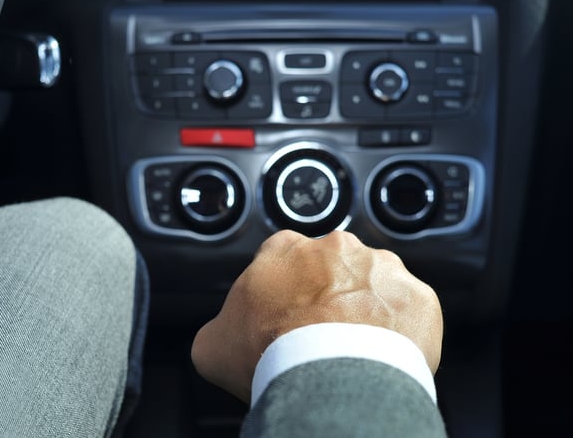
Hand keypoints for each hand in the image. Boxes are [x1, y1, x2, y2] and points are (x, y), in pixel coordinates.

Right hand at [191, 229, 442, 402]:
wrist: (327, 381)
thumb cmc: (269, 355)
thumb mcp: (213, 343)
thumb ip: (220, 325)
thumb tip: (223, 337)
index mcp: (285, 250)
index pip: (282, 257)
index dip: (283, 288)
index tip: (285, 314)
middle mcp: (335, 248)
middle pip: (332, 268)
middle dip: (328, 295)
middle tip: (320, 334)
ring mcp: (381, 268)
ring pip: (374, 284)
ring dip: (367, 307)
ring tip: (355, 348)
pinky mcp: (417, 296)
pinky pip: (409, 309)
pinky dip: (401, 329)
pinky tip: (383, 353)